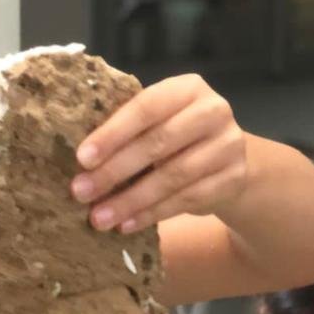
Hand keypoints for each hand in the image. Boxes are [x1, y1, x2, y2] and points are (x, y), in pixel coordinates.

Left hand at [72, 74, 247, 232]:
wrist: (230, 160)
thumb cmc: (178, 139)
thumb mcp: (159, 123)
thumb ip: (130, 130)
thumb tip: (81, 161)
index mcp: (187, 89)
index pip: (146, 107)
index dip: (113, 134)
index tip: (82, 159)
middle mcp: (213, 111)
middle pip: (157, 143)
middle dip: (114, 171)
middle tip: (81, 192)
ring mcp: (227, 145)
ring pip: (172, 177)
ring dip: (130, 200)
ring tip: (99, 218)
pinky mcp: (232, 178)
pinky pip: (186, 200)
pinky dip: (151, 214)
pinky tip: (126, 224)